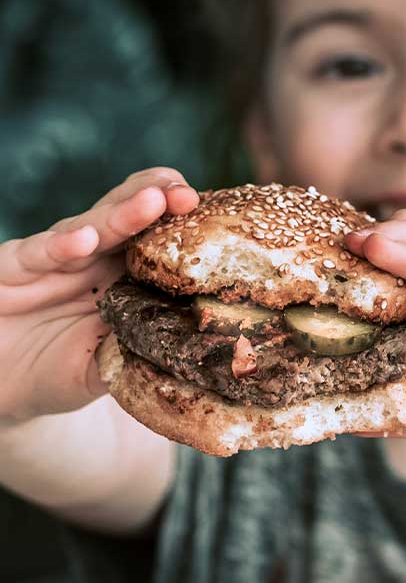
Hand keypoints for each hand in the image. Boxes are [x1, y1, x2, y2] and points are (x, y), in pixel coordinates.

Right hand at [0, 169, 198, 423]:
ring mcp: (54, 258)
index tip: (208, 215)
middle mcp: (93, 257)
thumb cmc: (60, 371)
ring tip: (151, 203)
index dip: (181, 222)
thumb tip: (194, 362)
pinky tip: (84, 240)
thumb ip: (139, 358)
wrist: (2, 388)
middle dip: (158, 199)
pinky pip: (37, 253)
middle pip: (129, 215)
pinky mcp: (12, 266)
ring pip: (91, 226)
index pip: (157, 236)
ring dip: (121, 214)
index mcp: (125, 274)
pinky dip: (61, 245)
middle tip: (184, 194)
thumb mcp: (106, 369)